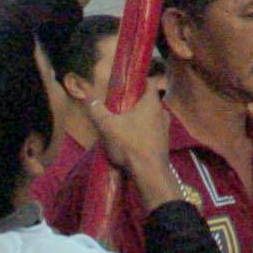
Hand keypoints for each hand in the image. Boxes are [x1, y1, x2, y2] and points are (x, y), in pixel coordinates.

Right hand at [91, 82, 180, 210]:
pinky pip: (153, 129)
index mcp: (152, 102)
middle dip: (135, 102)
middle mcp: (162, 111)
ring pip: (151, 116)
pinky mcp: (164, 141)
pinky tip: (131, 139)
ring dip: (139, 117)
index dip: (139, 80)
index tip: (126, 84)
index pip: (150, 82)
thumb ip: (96, 110)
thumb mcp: (107, 126)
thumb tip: (87, 96)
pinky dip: (143, 130)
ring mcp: (165, 127)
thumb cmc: (130, 144)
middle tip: (119, 106)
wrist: (149, 172)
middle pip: (149, 100)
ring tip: (123, 124)